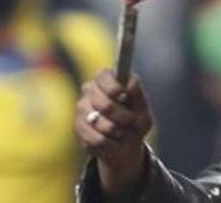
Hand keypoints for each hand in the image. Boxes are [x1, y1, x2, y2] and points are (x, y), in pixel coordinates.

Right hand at [75, 69, 152, 195]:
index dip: (113, 87)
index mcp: (107, 78)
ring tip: (121, 131)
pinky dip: (109, 143)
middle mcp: (91, 89)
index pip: (103, 76)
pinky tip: (112, 140)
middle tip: (129, 120)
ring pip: (99, 122)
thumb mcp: (143, 108)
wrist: (125, 144)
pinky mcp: (78, 127)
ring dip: (115, 130)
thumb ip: (137, 94)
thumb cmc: (135, 121)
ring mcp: (82, 107)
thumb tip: (130, 85)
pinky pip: (95, 138)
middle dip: (121, 116)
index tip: (123, 95)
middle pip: (103, 103)